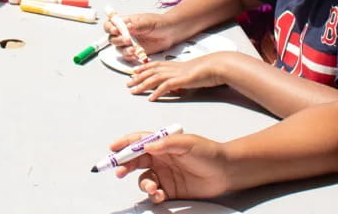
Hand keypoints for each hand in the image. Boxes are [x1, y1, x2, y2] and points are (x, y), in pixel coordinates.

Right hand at [104, 13, 174, 58]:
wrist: (170, 32)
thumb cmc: (159, 23)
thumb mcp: (147, 21)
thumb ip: (137, 25)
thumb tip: (127, 26)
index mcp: (126, 22)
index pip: (110, 24)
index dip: (110, 28)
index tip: (116, 30)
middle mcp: (125, 33)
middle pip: (112, 38)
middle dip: (118, 40)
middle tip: (127, 40)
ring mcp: (130, 43)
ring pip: (119, 48)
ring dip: (124, 49)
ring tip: (133, 49)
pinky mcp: (135, 51)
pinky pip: (127, 56)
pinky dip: (130, 56)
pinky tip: (136, 53)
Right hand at [112, 132, 232, 203]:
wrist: (225, 172)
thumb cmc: (207, 152)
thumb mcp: (187, 143)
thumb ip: (167, 144)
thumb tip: (146, 146)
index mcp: (162, 144)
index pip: (139, 142)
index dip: (124, 144)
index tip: (112, 148)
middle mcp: (160, 158)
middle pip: (135, 160)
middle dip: (125, 165)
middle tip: (119, 172)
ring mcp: (164, 174)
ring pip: (144, 179)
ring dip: (144, 184)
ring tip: (153, 188)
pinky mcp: (170, 189)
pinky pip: (155, 193)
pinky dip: (153, 195)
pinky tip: (160, 195)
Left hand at [127, 53, 232, 100]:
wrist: (216, 66)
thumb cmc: (206, 70)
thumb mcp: (189, 73)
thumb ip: (179, 77)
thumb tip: (173, 84)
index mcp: (174, 65)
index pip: (154, 65)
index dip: (143, 68)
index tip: (133, 71)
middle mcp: (172, 68)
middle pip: (150, 71)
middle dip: (138, 77)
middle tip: (128, 83)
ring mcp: (176, 73)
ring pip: (154, 78)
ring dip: (142, 85)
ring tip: (133, 91)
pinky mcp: (181, 80)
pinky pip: (166, 86)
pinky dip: (157, 92)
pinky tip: (150, 98)